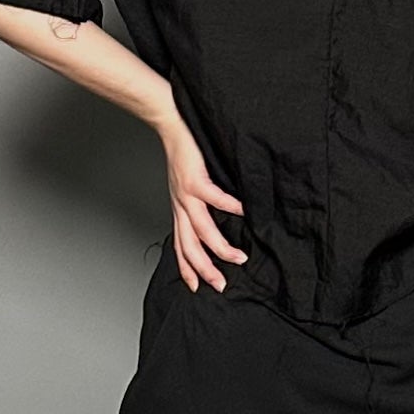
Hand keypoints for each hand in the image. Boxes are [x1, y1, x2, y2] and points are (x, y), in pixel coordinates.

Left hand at [160, 113, 246, 290]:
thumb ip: (202, 204)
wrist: (170, 124)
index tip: (197, 288)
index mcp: (180, 210)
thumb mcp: (189, 186)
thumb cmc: (185, 153)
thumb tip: (222, 219)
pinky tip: (244, 213)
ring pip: (201, 230)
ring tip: (239, 258)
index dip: (187, 269)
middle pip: (190, 247)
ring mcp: (186, 194)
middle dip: (205, 269)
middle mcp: (181, 206)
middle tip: (222, 285)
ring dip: (220, 247)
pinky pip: (214, 198)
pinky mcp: (194, 178)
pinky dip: (229, 207)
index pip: (181, 247)